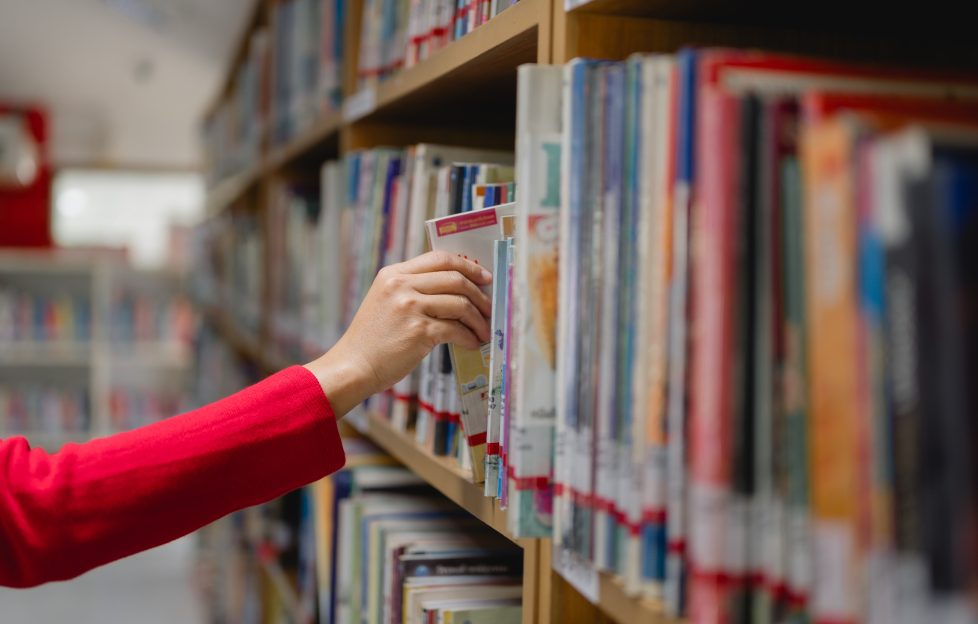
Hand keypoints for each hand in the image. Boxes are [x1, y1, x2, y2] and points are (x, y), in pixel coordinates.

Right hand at [304, 251, 492, 415]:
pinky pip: (456, 329)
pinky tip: (472, 343)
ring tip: (483, 330)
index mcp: (394, 274)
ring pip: (460, 304)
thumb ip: (412, 290)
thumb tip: (456, 291)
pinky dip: (469, 337)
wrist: (353, 366)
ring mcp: (410, 307)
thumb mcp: (385, 302)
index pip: (439, 258)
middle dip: (479, 294)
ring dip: (478, 319)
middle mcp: (401, 285)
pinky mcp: (419, 331)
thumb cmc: (373, 340)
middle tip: (489, 307)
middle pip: (455, 278)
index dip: (467, 265)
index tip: (483, 277)